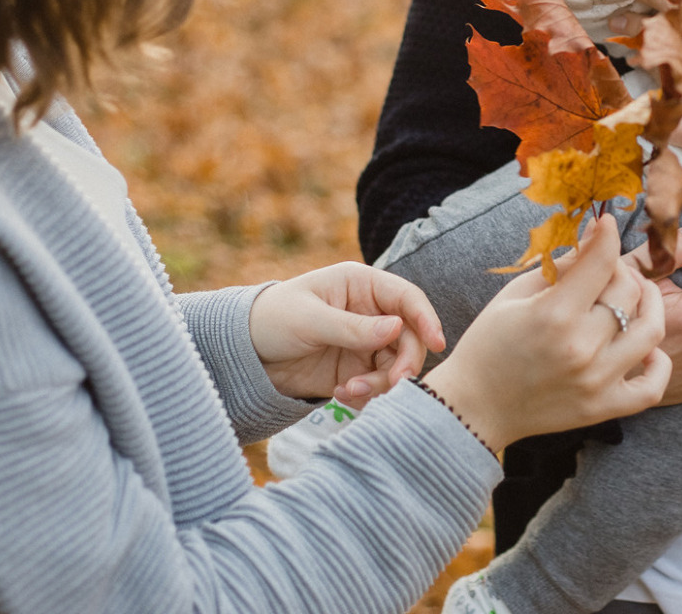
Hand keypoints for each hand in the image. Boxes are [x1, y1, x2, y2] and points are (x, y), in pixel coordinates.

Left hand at [249, 262, 444, 405]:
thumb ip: (353, 327)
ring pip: (396, 365)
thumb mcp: (310, 320)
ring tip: (348, 392)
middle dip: (404, 362)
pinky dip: (367, 395)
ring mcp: (366, 343)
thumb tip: (397, 328)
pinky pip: (378, 385)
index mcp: (363, 285)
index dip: (426, 318)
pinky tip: (341, 395)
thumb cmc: (272, 319)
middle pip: (409, 337)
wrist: (244, 354)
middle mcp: (372, 313)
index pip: (407, 298)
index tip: (437, 342)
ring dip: (381, 384)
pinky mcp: (357, 369)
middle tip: (394, 384)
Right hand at [420, 214, 668, 450]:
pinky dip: (659, 365)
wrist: (474, 408)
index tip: (606, 225)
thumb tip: (596, 236)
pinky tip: (645, 349)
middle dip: (622, 270)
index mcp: (554, 314)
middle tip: (607, 269)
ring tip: (636, 297)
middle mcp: (581, 347)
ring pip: (652, 330)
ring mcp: (596, 381)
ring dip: (650, 305)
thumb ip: (561, 265)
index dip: (608, 234)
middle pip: (629, 291)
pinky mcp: (603, 408)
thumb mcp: (516, 294)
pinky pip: (652, 386)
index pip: (602, 261)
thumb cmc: (488, 345)